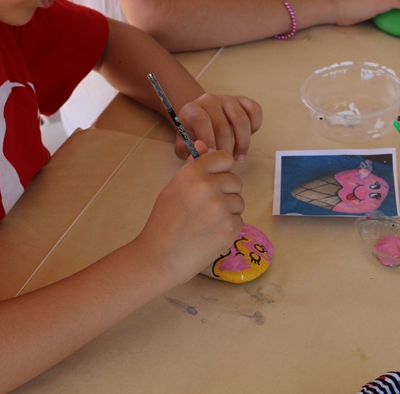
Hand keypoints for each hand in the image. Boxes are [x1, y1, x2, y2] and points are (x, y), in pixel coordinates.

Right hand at [137, 144, 244, 284]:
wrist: (160, 256)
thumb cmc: (164, 221)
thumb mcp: (174, 187)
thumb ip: (192, 166)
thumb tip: (204, 144)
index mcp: (193, 173)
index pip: (224, 158)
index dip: (221, 169)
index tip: (214, 179)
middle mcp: (209, 186)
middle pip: (235, 180)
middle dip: (225, 192)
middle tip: (207, 206)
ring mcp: (221, 207)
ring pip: (239, 201)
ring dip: (228, 210)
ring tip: (207, 222)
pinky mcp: (230, 227)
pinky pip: (239, 220)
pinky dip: (228, 227)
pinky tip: (210, 233)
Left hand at [176, 94, 262, 161]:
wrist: (202, 120)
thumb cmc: (193, 137)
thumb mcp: (185, 146)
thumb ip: (190, 152)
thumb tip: (203, 152)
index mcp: (191, 109)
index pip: (200, 119)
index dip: (207, 138)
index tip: (212, 155)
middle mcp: (209, 100)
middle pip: (222, 126)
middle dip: (225, 148)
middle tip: (225, 162)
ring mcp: (227, 99)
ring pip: (241, 120)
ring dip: (242, 143)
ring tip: (238, 158)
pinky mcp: (242, 100)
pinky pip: (255, 111)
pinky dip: (255, 127)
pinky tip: (246, 139)